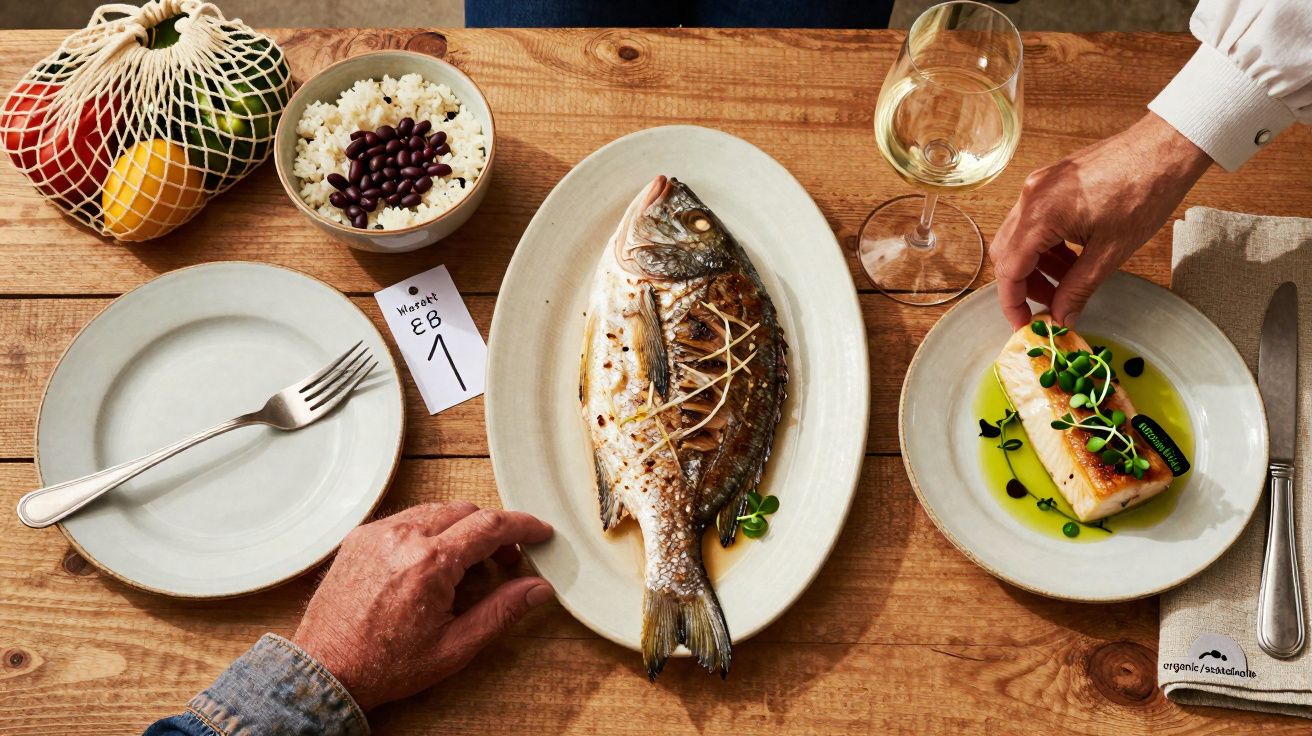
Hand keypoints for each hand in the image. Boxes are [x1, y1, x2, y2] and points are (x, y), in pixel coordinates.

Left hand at [291, 502, 553, 710]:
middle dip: (494, 530)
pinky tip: (434, 559)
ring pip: (436, 510)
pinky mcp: (360, 538)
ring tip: (470, 562)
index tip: (539, 532)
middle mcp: (403, 537)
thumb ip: (501, 611)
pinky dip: (430, 530)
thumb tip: (538, 589)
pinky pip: (407, 518)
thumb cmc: (386, 665)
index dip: (523, 526)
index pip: (491, 525)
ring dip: (462, 528)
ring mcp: (378, 534)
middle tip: (506, 560)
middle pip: (466, 511)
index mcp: (430, 563)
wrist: (327, 670)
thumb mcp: (455, 646)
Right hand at [988, 112, 1212, 327]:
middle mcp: (1030, 197)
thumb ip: (1078, 288)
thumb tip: (1061, 318)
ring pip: (1018, 237)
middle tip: (1049, 305)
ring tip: (1067, 282)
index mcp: (1040, 215)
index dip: (1013, 303)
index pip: (1009, 270)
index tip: (1024, 325)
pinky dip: (1045, 244)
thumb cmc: (1144, 193)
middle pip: (1006, 253)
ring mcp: (1038, 186)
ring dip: (1036, 265)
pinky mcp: (1050, 180)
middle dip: (1024, 285)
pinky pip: (1033, 219)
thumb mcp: (1111, 252)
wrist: (1166, 148)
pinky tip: (1071, 256)